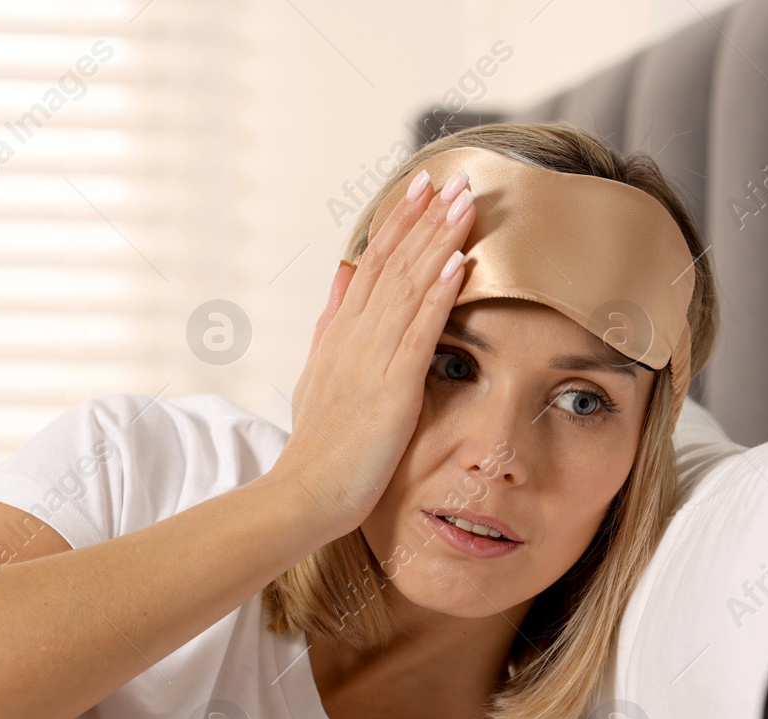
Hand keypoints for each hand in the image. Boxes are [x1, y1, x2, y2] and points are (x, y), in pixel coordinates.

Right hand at [272, 168, 475, 537]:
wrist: (304, 494)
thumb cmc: (318, 446)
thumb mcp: (318, 373)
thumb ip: (331, 322)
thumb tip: (341, 274)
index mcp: (340, 334)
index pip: (373, 264)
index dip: (400, 222)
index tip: (422, 188)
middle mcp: (353, 336)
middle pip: (393, 263)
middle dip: (425, 217)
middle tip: (452, 175)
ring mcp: (371, 359)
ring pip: (408, 285)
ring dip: (439, 240)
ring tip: (464, 202)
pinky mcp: (391, 387)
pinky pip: (419, 331)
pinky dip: (439, 294)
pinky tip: (460, 263)